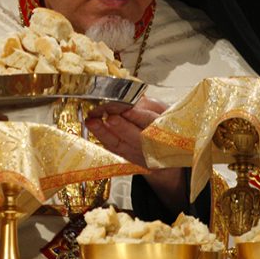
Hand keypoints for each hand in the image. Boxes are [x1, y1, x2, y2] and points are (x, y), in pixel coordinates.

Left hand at [85, 96, 187, 212]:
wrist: (167, 151)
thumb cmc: (163, 125)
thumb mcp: (162, 110)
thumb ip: (148, 106)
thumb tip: (133, 100)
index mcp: (163, 130)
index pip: (151, 123)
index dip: (138, 116)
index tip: (127, 108)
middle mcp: (151, 145)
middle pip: (135, 137)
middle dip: (121, 127)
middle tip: (109, 117)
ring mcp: (138, 154)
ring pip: (120, 145)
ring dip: (104, 133)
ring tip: (92, 121)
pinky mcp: (127, 158)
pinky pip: (113, 150)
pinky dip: (103, 139)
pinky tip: (93, 129)